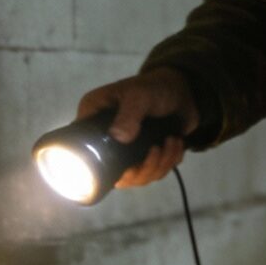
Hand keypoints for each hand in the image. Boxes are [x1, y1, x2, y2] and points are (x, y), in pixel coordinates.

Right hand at [75, 69, 199, 189]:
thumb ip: (129, 114)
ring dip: (159, 164)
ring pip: (136, 177)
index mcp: (93, 120)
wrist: (183, 91)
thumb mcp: (139, 95)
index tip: (127, 163)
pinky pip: (153, 174)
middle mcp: (105, 139)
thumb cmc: (154, 87)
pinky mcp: (144, 158)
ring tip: (171, 141)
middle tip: (157, 149)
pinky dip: (168, 163)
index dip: (99, 165)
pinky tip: (175, 143)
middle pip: (114, 174)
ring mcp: (125, 151)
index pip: (82, 151)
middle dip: (141, 169)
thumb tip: (119, 137)